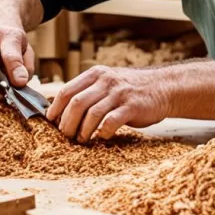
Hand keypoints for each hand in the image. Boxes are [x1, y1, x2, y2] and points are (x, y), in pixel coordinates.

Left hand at [47, 65, 173, 142]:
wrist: (163, 88)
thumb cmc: (130, 89)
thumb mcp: (107, 82)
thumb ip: (88, 91)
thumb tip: (62, 108)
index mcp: (96, 74)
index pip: (67, 90)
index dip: (55, 108)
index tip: (51, 121)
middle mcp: (106, 81)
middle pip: (76, 103)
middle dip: (67, 122)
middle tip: (66, 135)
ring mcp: (119, 93)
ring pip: (91, 114)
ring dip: (83, 130)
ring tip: (81, 139)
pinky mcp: (131, 107)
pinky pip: (111, 122)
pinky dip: (102, 132)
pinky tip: (102, 137)